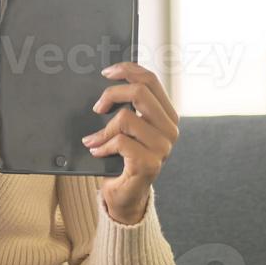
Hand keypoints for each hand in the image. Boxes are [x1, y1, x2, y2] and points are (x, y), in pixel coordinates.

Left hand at [81, 62, 178, 224]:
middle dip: (111, 94)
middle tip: (97, 107)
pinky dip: (102, 145)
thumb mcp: (127, 128)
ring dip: (103, 129)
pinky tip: (97, 151)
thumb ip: (127, 106)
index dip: (127, 70)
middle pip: (139, 92)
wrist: (126, 194)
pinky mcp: (149, 163)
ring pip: (126, 117)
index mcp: (167, 115)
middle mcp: (169, 129)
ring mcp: (162, 147)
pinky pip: (120, 141)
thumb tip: (108, 79)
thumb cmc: (124, 157)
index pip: (151, 80)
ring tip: (95, 139)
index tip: (106, 72)